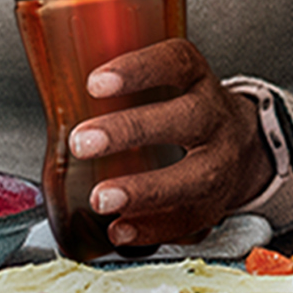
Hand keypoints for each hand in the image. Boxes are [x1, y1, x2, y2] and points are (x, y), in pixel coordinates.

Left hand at [66, 36, 263, 246]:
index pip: (176, 62)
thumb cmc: (183, 110)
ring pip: (194, 177)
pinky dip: (152, 228)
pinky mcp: (216, 204)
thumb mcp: (166, 85)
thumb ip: (122, 86)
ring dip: (144, 190)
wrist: (240, 146)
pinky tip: (119, 230)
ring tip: (100, 198)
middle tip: (82, 142)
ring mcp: (221, 163)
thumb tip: (52, 84)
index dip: (138, 69)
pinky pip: (189, 219)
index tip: (95, 82)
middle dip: (132, 130)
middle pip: (187, 119)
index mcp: (197, 79)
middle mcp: (215, 118)